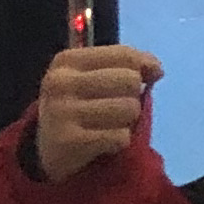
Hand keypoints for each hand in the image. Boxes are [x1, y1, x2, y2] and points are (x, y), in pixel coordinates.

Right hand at [32, 46, 161, 183]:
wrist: (47, 149)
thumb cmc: (80, 106)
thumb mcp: (94, 76)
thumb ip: (128, 65)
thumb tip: (156, 69)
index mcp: (67, 61)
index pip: (124, 54)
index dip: (145, 66)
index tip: (148, 77)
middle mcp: (60, 82)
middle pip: (130, 81)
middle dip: (132, 97)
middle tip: (114, 109)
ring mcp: (61, 111)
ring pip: (129, 109)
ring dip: (127, 122)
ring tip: (108, 126)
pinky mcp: (69, 141)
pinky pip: (120, 137)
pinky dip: (119, 142)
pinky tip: (103, 143)